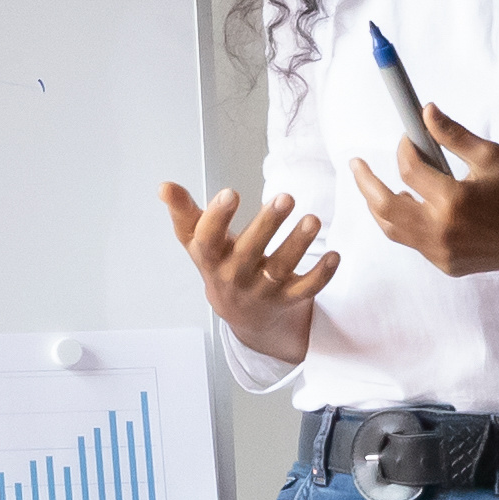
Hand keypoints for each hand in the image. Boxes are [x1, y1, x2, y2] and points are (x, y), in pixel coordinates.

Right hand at [156, 179, 339, 361]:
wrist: (240, 313)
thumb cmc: (219, 264)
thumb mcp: (197, 241)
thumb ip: (184, 212)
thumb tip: (164, 186)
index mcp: (211, 259)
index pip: (208, 240)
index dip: (217, 218)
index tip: (230, 193)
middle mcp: (235, 276)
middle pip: (249, 252)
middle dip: (267, 225)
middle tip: (285, 197)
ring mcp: (262, 290)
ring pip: (281, 269)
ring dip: (298, 245)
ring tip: (312, 220)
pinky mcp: (287, 300)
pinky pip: (306, 290)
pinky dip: (321, 275)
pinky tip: (334, 255)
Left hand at [347, 105, 498, 319]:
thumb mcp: (491, 157)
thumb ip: (453, 135)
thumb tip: (423, 111)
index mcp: (454, 199)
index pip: (408, 169)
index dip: (403, 148)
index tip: (408, 138)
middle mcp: (441, 230)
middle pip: (385, 205)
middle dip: (366, 182)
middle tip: (356, 165)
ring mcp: (441, 252)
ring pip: (392, 228)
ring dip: (379, 205)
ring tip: (372, 186)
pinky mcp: (445, 264)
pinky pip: (413, 242)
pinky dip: (405, 222)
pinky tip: (410, 206)